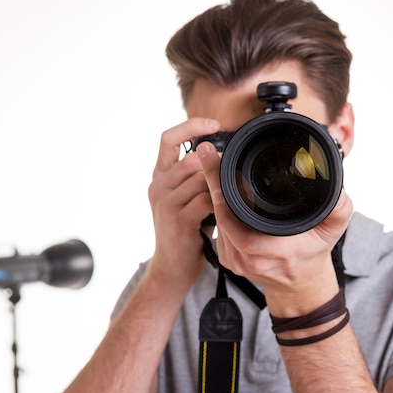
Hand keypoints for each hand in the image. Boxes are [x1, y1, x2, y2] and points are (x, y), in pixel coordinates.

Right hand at [147, 118, 220, 284]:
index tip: (214, 124)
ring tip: (232, 196)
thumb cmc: (186, 231)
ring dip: (221, 185)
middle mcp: (158, 186)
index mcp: (160, 177)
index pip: (168, 139)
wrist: (172, 268)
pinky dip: (221, 202)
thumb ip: (197, 178)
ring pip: (201, 178)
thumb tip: (223, 157)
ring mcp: (166, 202)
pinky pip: (206, 200)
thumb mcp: (187, 199)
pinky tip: (228, 209)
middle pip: (192, 159)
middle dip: (217, 166)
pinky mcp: (178, 219)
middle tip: (235, 176)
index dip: (191, 126)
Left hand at [196, 141, 352, 314]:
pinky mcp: (229, 262)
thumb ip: (338, 208)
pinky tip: (214, 189)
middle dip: (214, 188)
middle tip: (207, 157)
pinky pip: (218, 233)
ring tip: (209, 167)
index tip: (219, 177)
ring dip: (211, 196)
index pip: (245, 235)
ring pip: (218, 227)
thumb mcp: (334, 229)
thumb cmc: (315, 251)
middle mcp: (256, 261)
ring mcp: (240, 264)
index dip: (228, 209)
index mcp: (281, 254)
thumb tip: (337, 190)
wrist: (300, 282)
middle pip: (225, 225)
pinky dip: (214, 210)